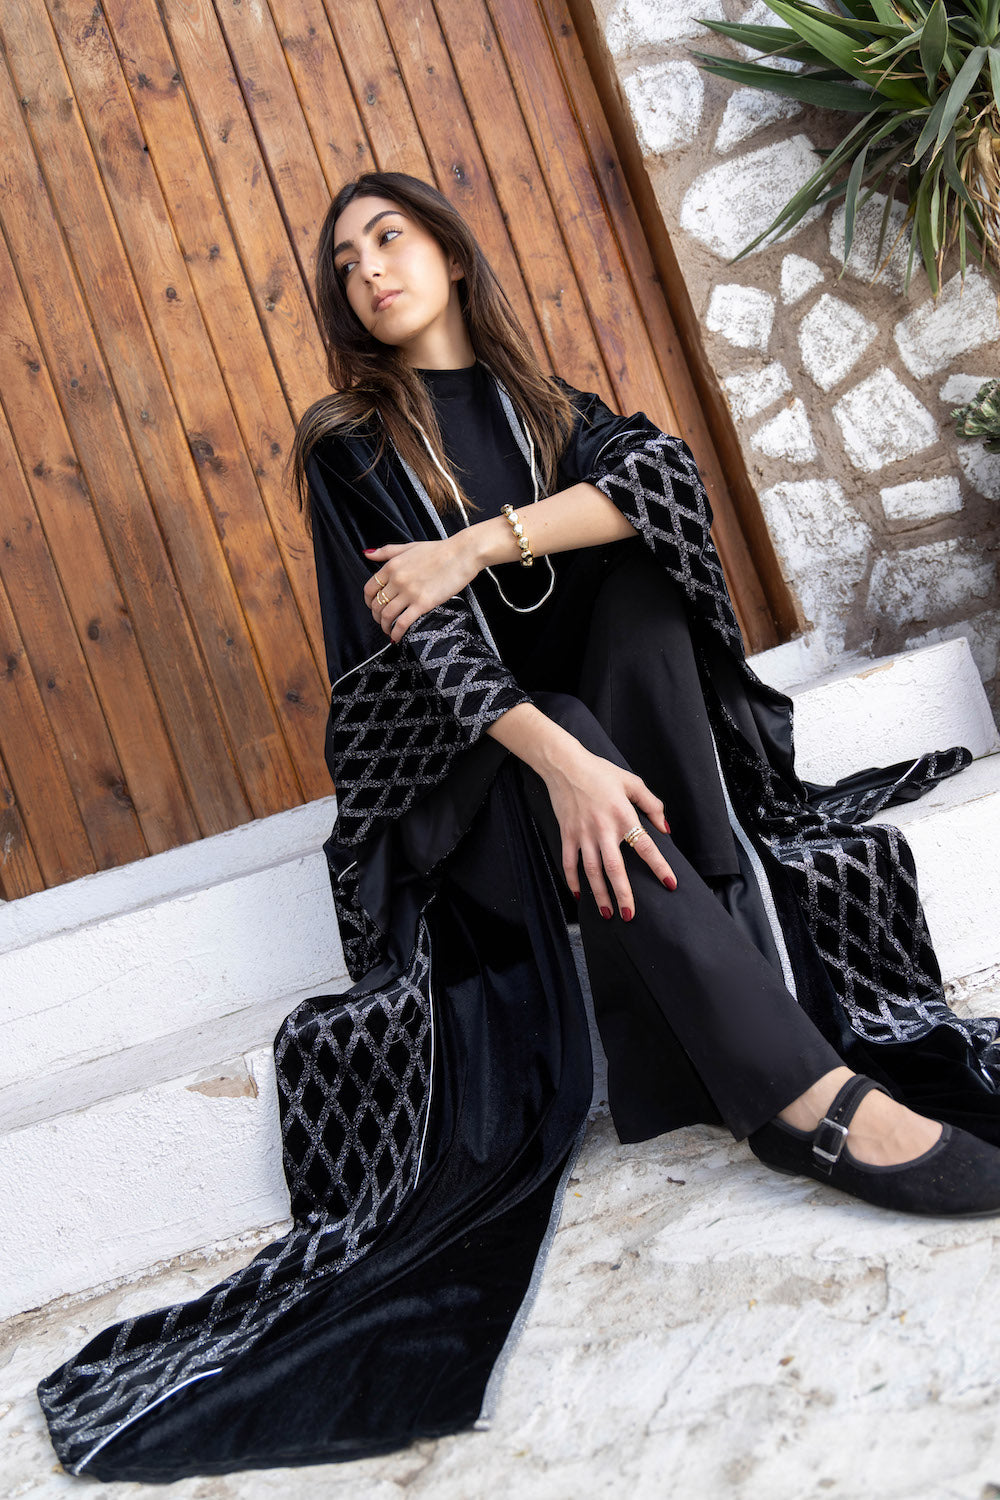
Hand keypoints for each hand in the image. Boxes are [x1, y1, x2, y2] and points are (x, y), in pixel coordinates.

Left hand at [363, 534, 478, 640]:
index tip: (373, 606)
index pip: (370, 588)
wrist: (461, 555)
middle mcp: (397, 579)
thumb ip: (386, 551)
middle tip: (382, 621)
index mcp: (392, 566)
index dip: (368, 601)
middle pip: (377, 604)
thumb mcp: (408, 546)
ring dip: (384, 626)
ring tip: (388, 630)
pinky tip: (396, 637)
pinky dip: (396, 633)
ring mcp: (409, 592)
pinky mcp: (422, 603)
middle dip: (376, 616)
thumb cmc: (438, 551)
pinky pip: (402, 623)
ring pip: (387, 615)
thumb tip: (367, 554)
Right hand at [538, 737, 676, 918]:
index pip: (646, 847)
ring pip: (592, 871)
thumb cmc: (600, 772)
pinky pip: (569, 862)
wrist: (565, 765)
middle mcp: (603, 829)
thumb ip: (652, 805)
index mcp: (623, 816)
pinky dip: (573, 880)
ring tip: (608, 913)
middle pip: (615, 868)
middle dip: (623, 894)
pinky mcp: (567, 834)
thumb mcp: (632, 783)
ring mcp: (583, 834)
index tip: (670, 884)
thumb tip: (665, 828)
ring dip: (600, 894)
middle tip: (629, 915)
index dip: (660, 867)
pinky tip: (579, 894)